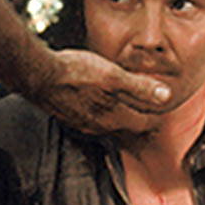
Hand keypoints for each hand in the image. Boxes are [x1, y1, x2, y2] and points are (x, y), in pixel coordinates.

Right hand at [38, 49, 172, 133]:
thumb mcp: (113, 76)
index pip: (144, 124)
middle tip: (151, 127)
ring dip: (123, 127)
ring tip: (130, 122)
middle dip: (141, 129)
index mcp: (115, 117)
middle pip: (128, 132)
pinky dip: (105, 121)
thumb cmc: (76, 73)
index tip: (163, 118)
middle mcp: (100, 126)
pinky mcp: (70, 117)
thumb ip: (140, 88)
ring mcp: (84, 124)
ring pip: (111, 130)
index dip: (156, 121)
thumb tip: (166, 96)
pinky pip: (94, 125)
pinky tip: (100, 114)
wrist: (39, 75)